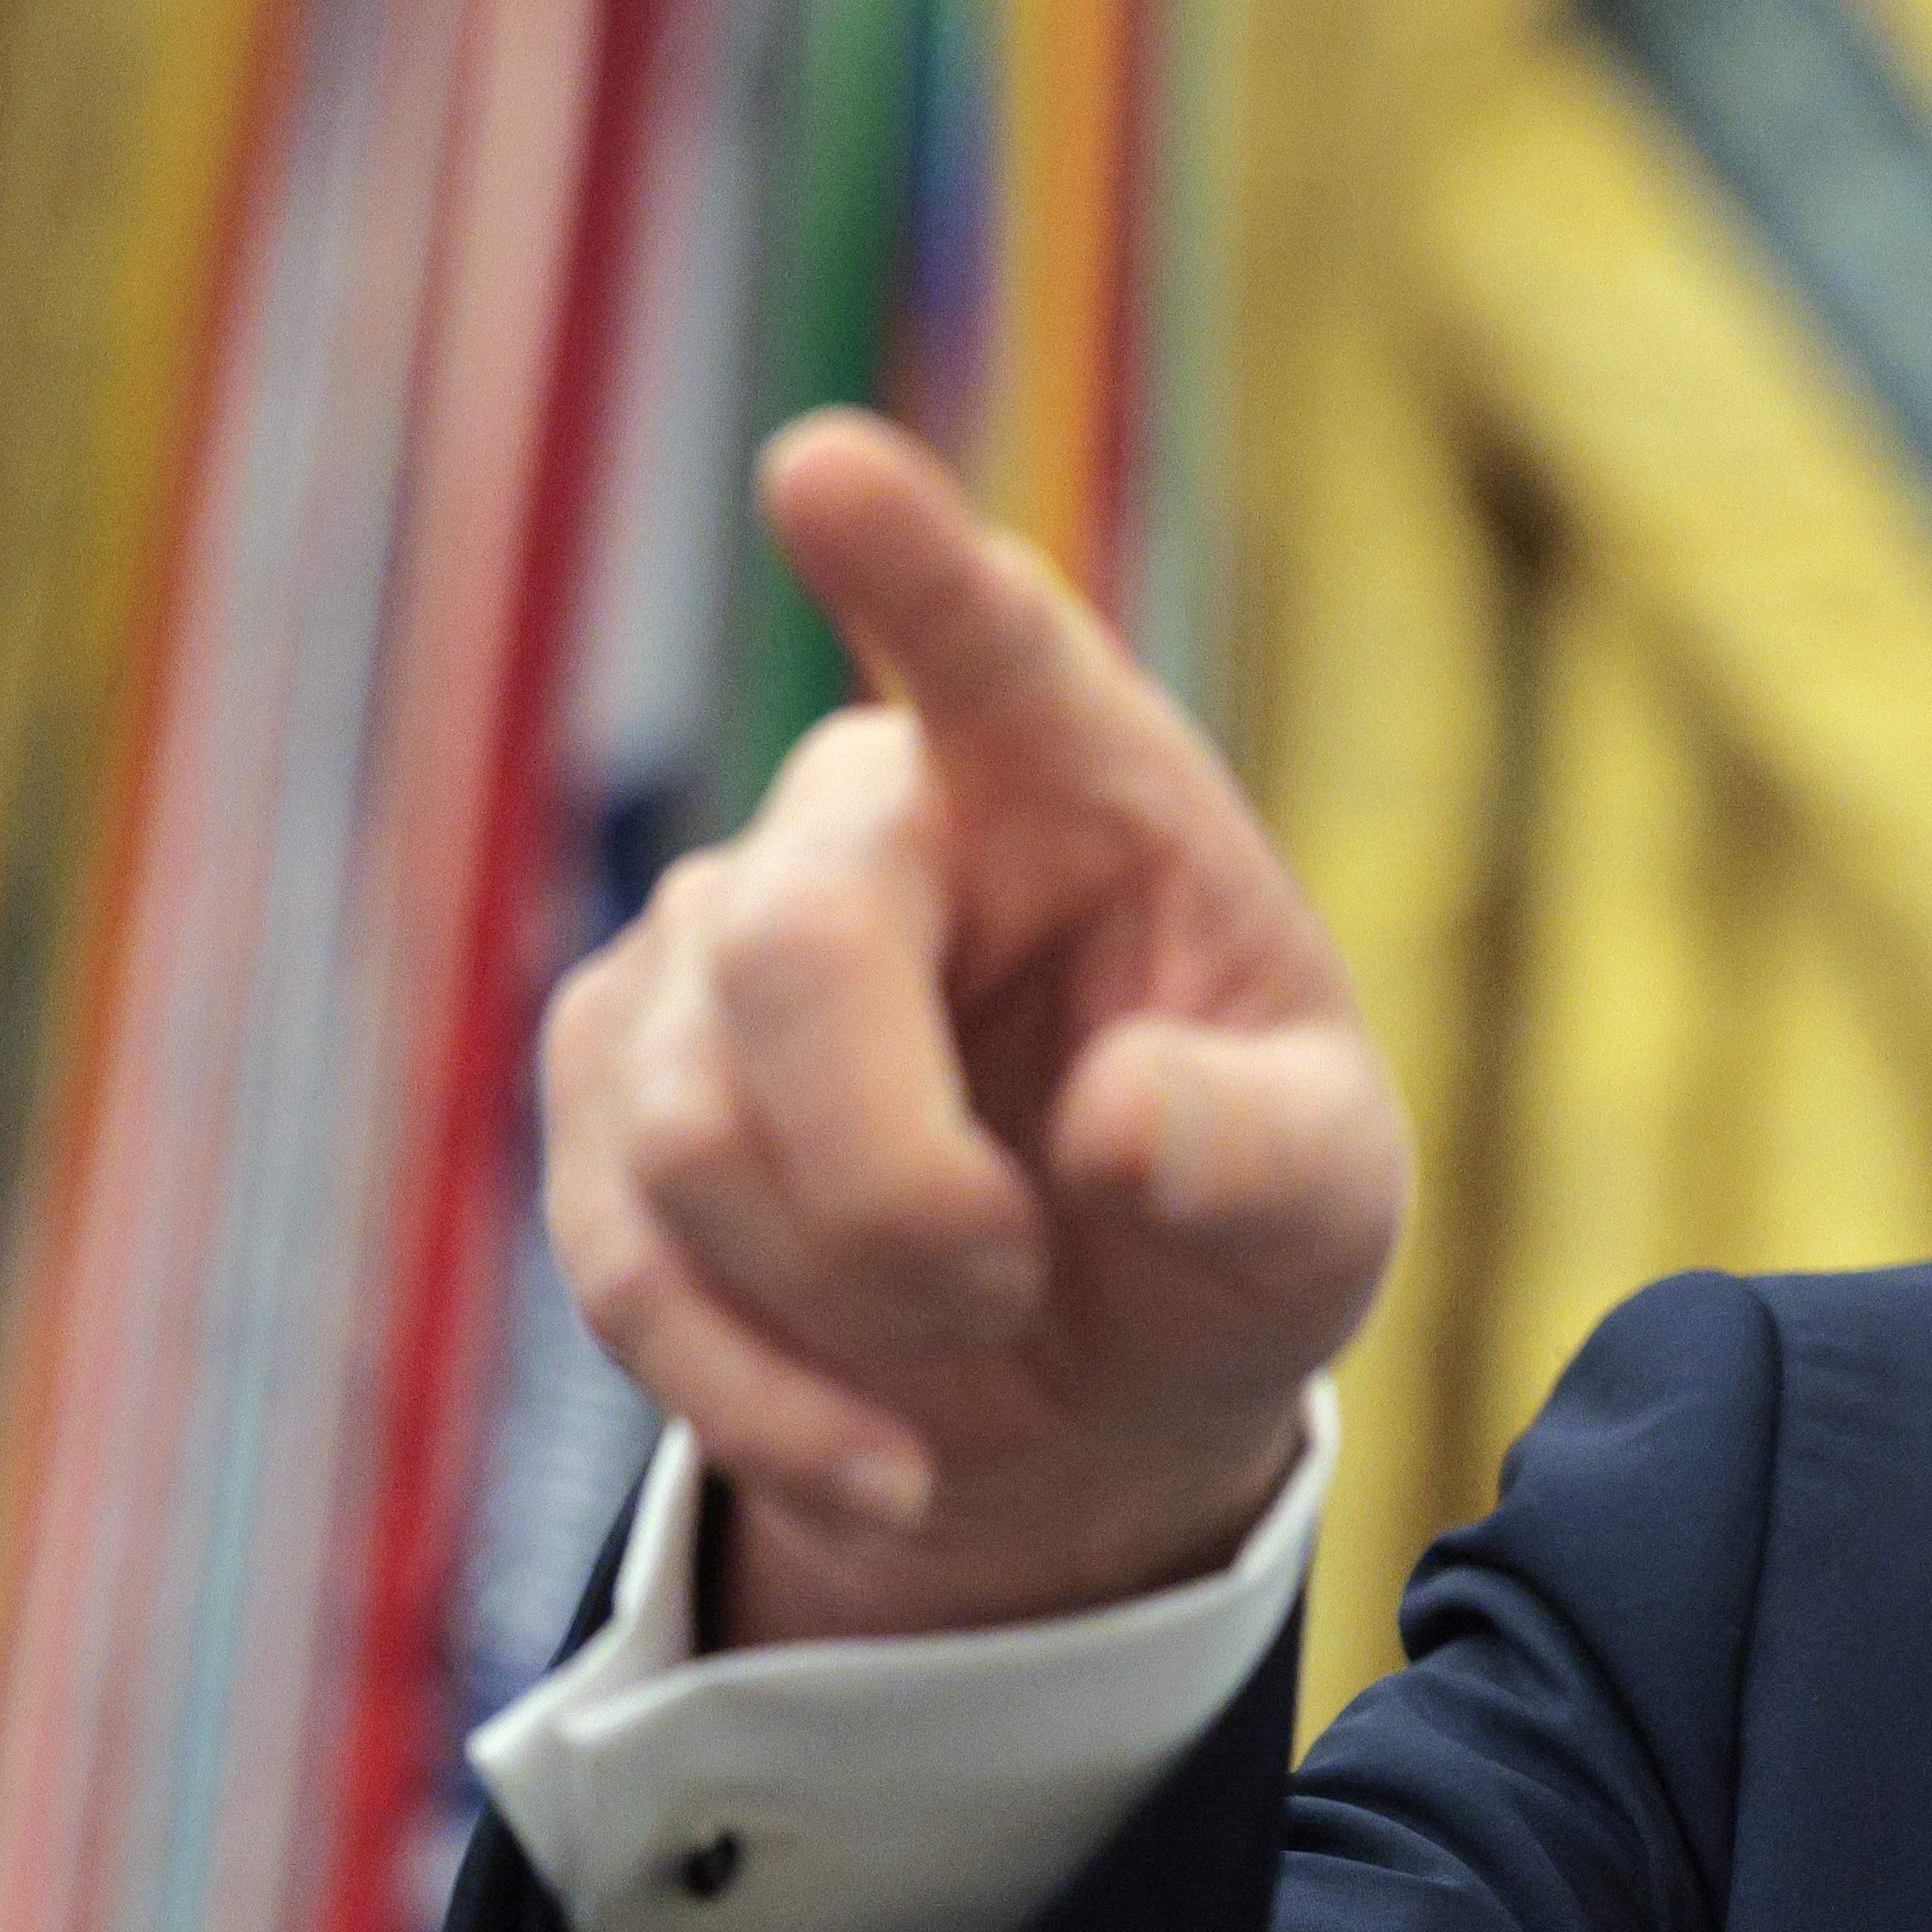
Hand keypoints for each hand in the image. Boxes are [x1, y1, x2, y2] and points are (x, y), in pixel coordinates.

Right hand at [542, 411, 1407, 1642]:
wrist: (1101, 1360)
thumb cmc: (1233, 1213)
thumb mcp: (1324, 1202)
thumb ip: (1262, 1157)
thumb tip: (1120, 1129)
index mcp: (1077, 784)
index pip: (994, 648)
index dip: (908, 562)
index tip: (824, 468)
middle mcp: (868, 821)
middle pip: (788, 952)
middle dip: (899, 1183)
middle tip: (1016, 1283)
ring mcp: (704, 949)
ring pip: (691, 1139)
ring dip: (856, 1303)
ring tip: (989, 1339)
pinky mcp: (607, 1096)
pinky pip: (628, 1270)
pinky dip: (773, 1404)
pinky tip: (894, 1463)